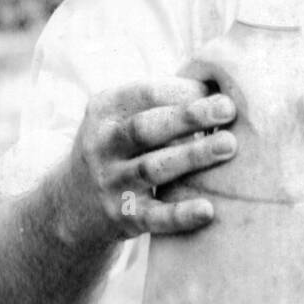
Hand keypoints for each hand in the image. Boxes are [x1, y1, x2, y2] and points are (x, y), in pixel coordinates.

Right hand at [68, 79, 236, 242]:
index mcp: (104, 109)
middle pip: (145, 128)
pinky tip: (208, 209)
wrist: (73, 202)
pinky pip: (153, 217)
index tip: (218, 91)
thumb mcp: (124, 115)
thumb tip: (222, 85)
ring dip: (192, 156)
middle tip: (228, 108)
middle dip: (188, 117)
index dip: (183, 90)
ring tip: (229, 145)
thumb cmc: (123, 145)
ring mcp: (111, 183)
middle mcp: (102, 145)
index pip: (145, 94)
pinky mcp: (122, 218)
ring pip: (152, 169)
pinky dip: (180, 214)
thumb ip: (163, 100)